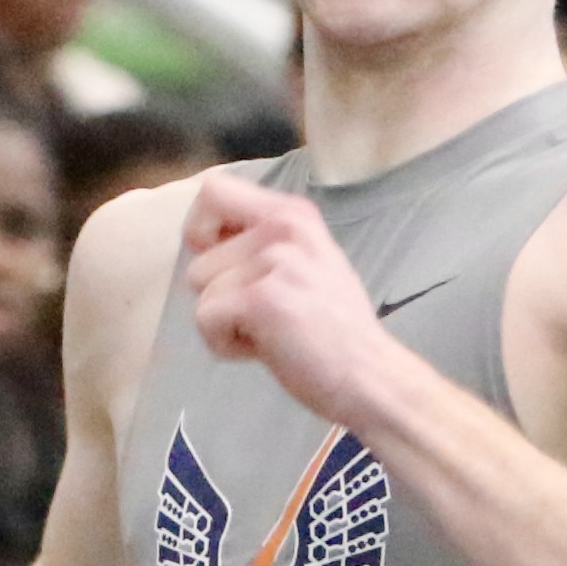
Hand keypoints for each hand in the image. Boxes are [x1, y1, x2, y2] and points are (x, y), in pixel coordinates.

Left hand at [179, 173, 404, 427]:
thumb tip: (204, 239)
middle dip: (216, 292)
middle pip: (197, 255)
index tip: (221, 264)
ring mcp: (275, 260)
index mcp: (293, 214)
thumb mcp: (306, 262)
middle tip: (261, 313)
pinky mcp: (263, 298)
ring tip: (271, 331)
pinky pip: (205, 318)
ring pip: (200, 289)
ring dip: (225, 322)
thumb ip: (262, 244)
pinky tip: (267, 348)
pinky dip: (225, 344)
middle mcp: (285, 226)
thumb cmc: (331, 330)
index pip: (213, 190)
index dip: (200, 228)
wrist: (368, 375)